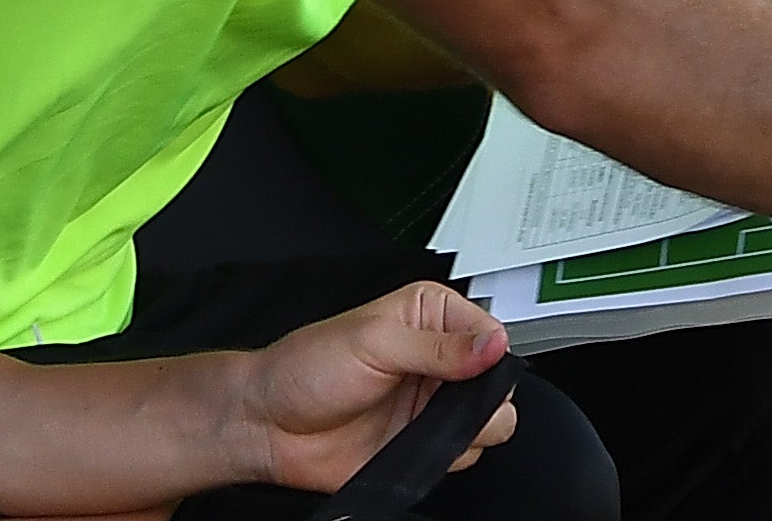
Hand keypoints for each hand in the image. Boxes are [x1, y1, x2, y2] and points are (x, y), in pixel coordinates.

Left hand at [232, 282, 517, 492]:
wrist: (271, 424)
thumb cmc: (306, 367)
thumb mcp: (373, 341)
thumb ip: (437, 347)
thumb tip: (492, 345)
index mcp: (429, 316)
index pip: (491, 331)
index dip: (490, 352)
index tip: (472, 365)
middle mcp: (439, 360)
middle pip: (500, 381)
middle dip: (484, 395)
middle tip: (445, 396)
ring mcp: (433, 405)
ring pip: (491, 422)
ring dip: (469, 428)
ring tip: (425, 419)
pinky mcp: (426, 445)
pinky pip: (465, 455)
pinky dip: (450, 455)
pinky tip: (416, 442)